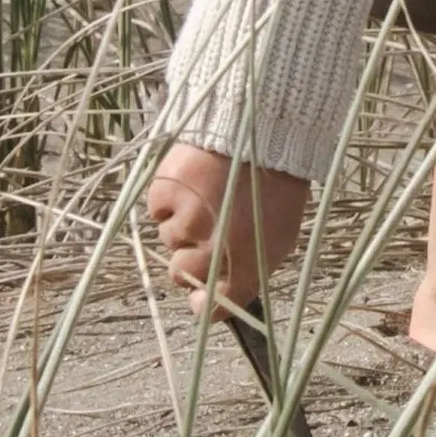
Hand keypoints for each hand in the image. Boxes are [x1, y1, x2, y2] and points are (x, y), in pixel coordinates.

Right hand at [145, 142, 310, 311]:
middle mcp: (213, 250)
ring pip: (168, 238)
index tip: (198, 294)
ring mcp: (187, 220)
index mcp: (246, 265)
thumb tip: (209, 299)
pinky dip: (169, 198)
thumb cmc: (277, 185)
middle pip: (180, 274)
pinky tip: (192, 179)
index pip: (211, 308)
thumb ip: (247, 274)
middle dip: (189, 256)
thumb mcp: (279, 237)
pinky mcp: (166, 192)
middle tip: (205, 227)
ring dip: (181, 222)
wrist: (265, 129)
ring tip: (205, 193)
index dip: (202, 302)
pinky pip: (157, 209)